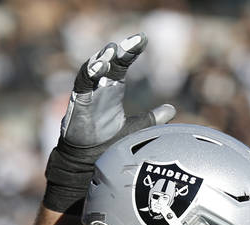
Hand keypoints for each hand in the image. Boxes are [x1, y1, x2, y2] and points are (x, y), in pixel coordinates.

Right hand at [43, 33, 175, 212]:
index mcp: (113, 90)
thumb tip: (172, 109)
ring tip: (112, 52)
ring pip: (92, 69)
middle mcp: (100, 88)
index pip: (121, 64)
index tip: (143, 39)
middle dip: (119, 51)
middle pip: (108, 62)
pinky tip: (98, 68)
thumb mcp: (137, 127)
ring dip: (102, 59)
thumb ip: (153, 118)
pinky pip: (81, 85)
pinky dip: (88, 75)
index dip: (130, 51)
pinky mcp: (77, 104)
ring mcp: (88, 95)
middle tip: (133, 41)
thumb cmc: (109, 142)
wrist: (90, 160)